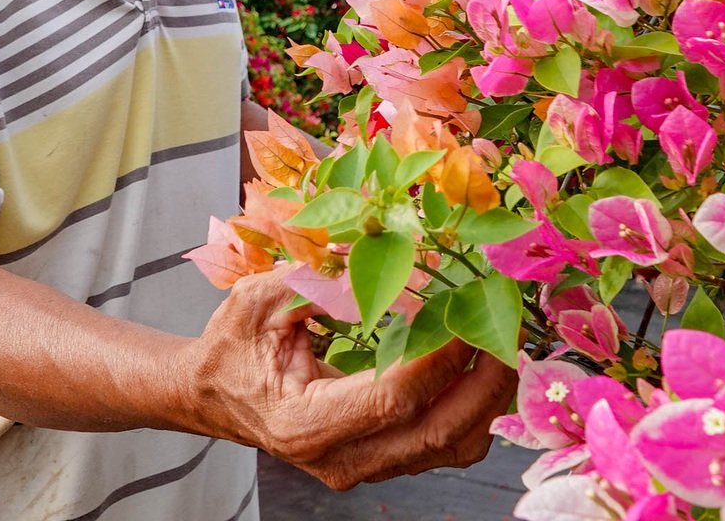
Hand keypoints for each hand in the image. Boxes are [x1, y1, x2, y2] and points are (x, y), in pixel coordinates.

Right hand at [181, 270, 516, 489]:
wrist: (214, 395)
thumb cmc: (233, 346)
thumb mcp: (258, 300)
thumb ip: (316, 281)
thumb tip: (380, 257)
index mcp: (305, 426)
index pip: (393, 398)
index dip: (439, 356)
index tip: (470, 311)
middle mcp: (340, 460)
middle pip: (436, 433)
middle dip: (483, 380)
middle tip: (510, 326)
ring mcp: (364, 467)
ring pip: (449, 447)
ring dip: (487, 397)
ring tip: (506, 343)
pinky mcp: (381, 461)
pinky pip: (443, 446)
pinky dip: (472, 408)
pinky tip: (481, 365)